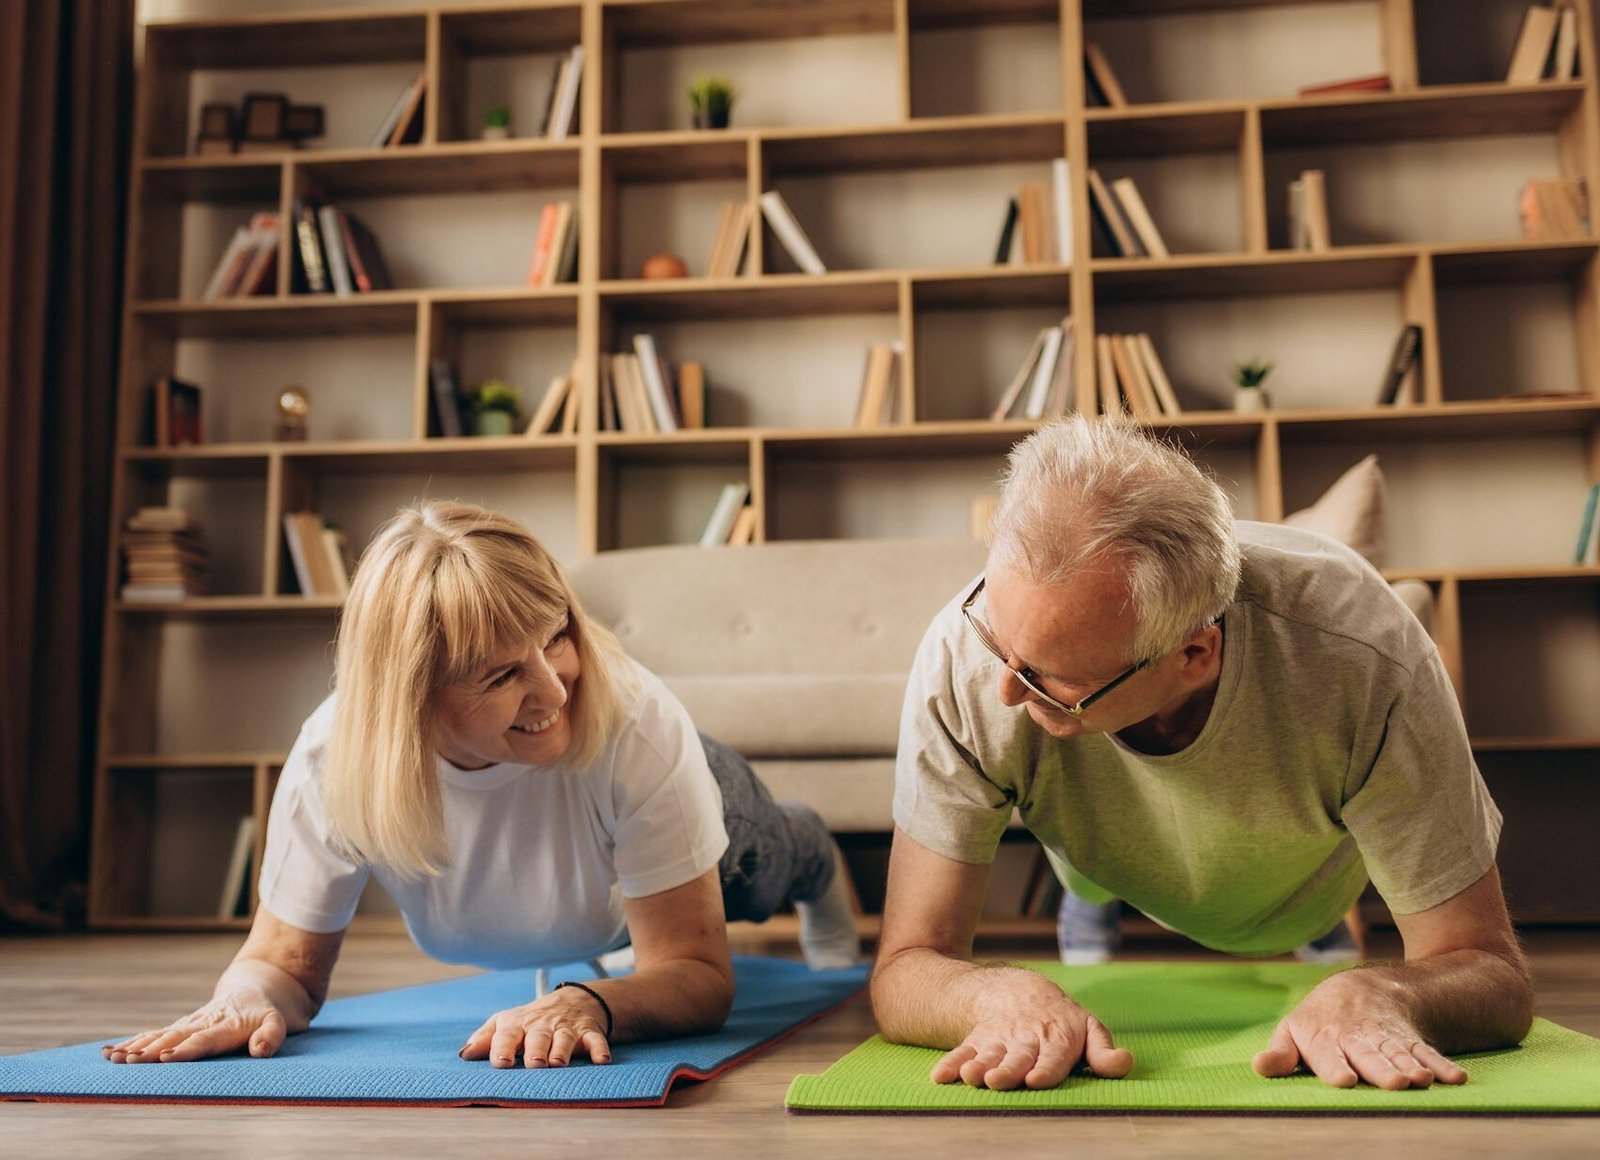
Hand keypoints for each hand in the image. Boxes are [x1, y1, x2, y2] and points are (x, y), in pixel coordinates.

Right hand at [101, 989, 288, 1063]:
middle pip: (174, 1037)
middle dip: (151, 1050)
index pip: (205, 1040)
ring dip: (136, 1046)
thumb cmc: (270, 1011)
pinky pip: (156, 1034)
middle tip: (127, 1061)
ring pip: (160, 1035)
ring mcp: (190, 1023)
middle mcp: (204, 1023)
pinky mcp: (181, 1027)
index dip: (186, 1050)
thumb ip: (272, 1035)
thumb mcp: (281, 1022)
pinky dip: (134, 1042)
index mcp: (227, 1025)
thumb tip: (260, 1050)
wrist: (260, 987)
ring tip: (112, 1057)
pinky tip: (110, 1052)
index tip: (166, 1058)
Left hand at [458, 987, 610, 1068]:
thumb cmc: (530, 1020)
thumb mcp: (506, 1023)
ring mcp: (566, 1028)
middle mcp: (542, 1026)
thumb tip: (464, 1055)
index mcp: (517, 1024)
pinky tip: (601, 1060)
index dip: (502, 1047)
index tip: (500, 1063)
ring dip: (562, 1050)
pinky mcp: (589, 1031)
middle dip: (535, 1050)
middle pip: (538, 1037)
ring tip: (557, 1064)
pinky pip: (596, 1039)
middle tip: (534, 1064)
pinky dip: (599, 1048)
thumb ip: (485, 1039)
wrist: (573, 1000)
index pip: (507, 1035)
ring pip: (565, 1038)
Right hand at [930, 972, 1132, 1090]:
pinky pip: (962, 1051)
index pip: (1052, 1058)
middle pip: (1016, 1058)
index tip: (1035, 1080)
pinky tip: (939, 1077)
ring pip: (988, 1054)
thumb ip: (1103, 1051)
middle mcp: (1026, 1040)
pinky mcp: (977, 1041)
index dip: (1044, 1069)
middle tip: (995, 1080)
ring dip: (978, 1065)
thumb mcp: (1088, 1028)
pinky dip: (950, 1063)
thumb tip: (1124, 1063)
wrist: (1018, 990)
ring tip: (970, 1075)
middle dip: (1006, 1069)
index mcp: (1057, 1039)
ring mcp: (999, 1040)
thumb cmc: (1061, 1021)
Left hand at [1253, 967, 1467, 1088]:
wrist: (1360, 988)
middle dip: (1382, 1069)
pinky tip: (1455, 1079)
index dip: (1335, 1067)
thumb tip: (1259, 1067)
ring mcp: (1385, 1037)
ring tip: (1422, 1080)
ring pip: (1399, 1053)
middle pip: (1369, 1055)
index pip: (1328, 1055)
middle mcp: (1357, 1038)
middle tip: (1396, 1083)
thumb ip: (1281, 1054)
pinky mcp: (1409, 1039)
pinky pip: (1427, 1051)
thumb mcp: (1294, 1031)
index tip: (1345, 1081)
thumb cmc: (1319, 1021)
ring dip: (1413, 1066)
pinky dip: (1441, 1064)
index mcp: (1323, 1038)